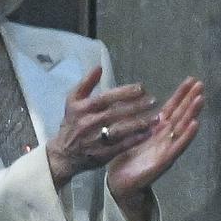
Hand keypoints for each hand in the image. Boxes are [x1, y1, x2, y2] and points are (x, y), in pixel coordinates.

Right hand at [44, 67, 157, 186]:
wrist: (64, 153)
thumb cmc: (72, 122)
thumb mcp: (73, 101)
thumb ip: (86, 83)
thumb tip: (99, 67)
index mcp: (81, 108)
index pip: (105, 98)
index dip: (124, 92)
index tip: (142, 88)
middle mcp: (88, 123)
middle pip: (115, 113)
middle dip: (136, 106)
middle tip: (153, 100)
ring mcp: (96, 139)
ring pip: (120, 130)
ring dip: (139, 123)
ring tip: (156, 117)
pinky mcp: (103, 154)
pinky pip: (122, 146)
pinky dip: (136, 139)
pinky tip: (149, 133)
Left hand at [105, 76, 204, 201]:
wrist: (120, 184)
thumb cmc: (125, 158)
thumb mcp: (129, 133)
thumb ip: (136, 119)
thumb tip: (136, 100)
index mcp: (156, 130)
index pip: (172, 108)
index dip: (181, 94)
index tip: (191, 79)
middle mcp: (165, 138)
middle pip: (181, 115)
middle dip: (191, 99)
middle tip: (201, 84)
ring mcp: (167, 149)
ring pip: (183, 128)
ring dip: (193, 113)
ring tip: (201, 99)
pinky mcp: (165, 161)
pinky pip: (178, 146)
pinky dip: (187, 135)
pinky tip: (195, 124)